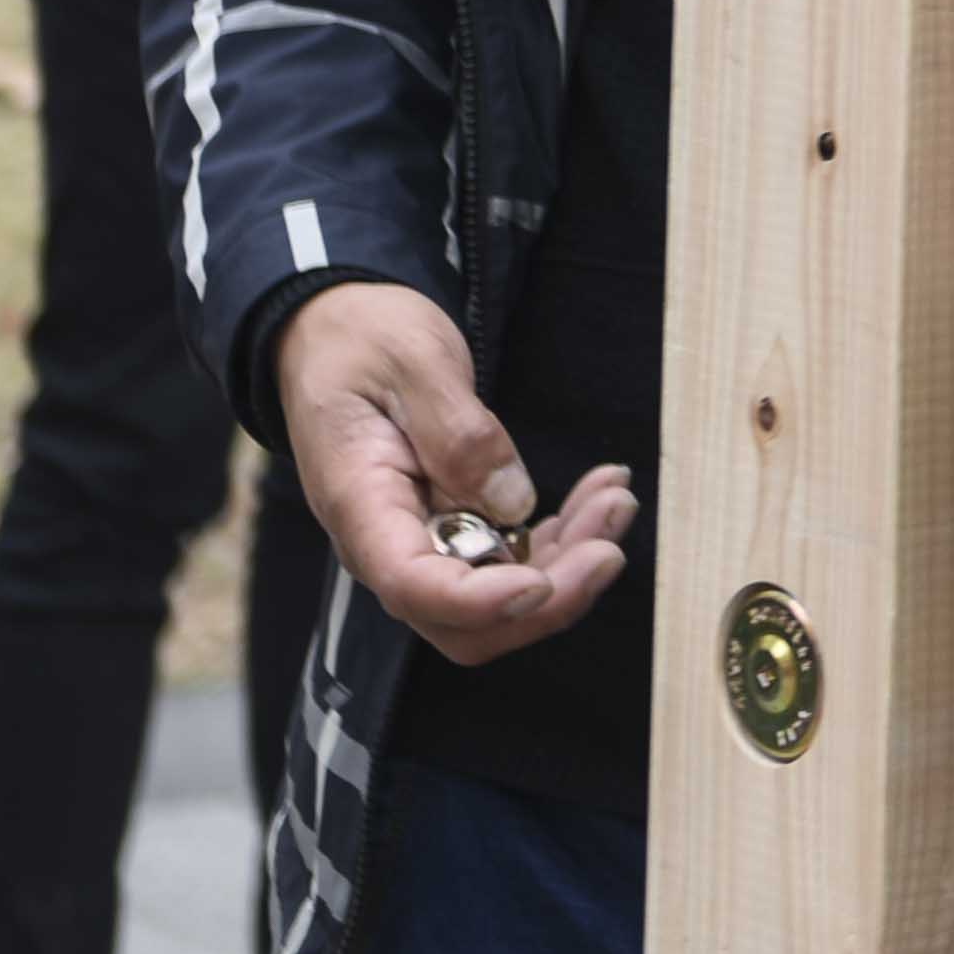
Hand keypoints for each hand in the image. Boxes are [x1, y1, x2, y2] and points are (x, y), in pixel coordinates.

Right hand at [271, 281, 636, 662]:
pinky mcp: (456, 529)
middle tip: (609, 546)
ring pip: (500, 600)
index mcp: (362, 505)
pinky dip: (564, 539)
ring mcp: (424, 542)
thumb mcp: (412, 361)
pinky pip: (512, 561)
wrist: (338, 332)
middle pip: (466, 622)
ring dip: (568, 566)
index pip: (413, 586)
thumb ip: (459, 431)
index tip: (541, 582)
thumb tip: (512, 503)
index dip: (481, 602)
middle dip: (547, 598)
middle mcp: (389, 544)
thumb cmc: (362, 341)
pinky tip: (599, 494)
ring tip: (615, 500)